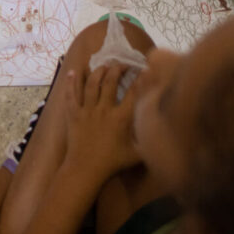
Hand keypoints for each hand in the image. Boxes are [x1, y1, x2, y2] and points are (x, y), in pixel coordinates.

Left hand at [63, 65, 139, 182]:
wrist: (86, 169)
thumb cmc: (112, 163)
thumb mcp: (136, 155)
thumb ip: (148, 143)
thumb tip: (162, 136)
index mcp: (121, 118)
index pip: (133, 93)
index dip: (140, 79)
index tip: (144, 69)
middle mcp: (104, 109)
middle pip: (110, 82)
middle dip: (117, 69)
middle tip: (122, 64)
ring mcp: (87, 109)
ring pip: (91, 84)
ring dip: (97, 71)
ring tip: (103, 65)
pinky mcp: (73, 113)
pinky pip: (71, 93)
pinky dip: (71, 82)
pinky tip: (72, 71)